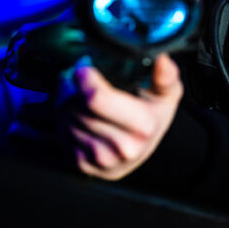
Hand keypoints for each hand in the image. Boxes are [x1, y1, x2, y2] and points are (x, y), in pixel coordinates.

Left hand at [65, 53, 182, 179]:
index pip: (95, 98)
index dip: (84, 79)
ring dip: (68, 106)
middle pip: (77, 107)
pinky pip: (62, 136)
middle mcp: (123, 147)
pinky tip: (80, 118)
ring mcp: (103, 160)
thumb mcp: (166, 94)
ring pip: (67, 120)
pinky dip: (66, 124)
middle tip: (84, 84)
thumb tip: (162, 60)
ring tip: (84, 102)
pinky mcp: (85, 166)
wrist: (142, 151)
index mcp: (143, 126)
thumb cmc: (151, 117)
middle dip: (75, 91)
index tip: (85, 70)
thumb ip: (166, 76)